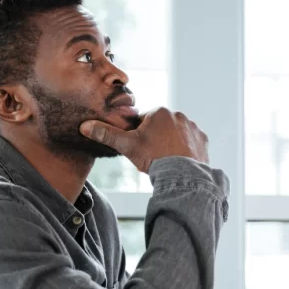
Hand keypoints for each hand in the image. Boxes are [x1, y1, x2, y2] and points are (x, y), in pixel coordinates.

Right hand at [80, 107, 208, 172]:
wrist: (181, 176)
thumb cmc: (154, 158)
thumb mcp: (127, 146)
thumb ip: (107, 134)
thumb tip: (85, 126)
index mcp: (159, 112)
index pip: (144, 121)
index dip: (139, 136)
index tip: (141, 148)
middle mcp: (178, 115)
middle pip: (161, 126)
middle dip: (156, 138)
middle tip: (153, 156)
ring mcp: (193, 127)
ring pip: (176, 134)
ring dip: (171, 143)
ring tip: (167, 159)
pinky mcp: (203, 140)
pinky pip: (192, 142)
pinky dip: (186, 149)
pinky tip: (180, 160)